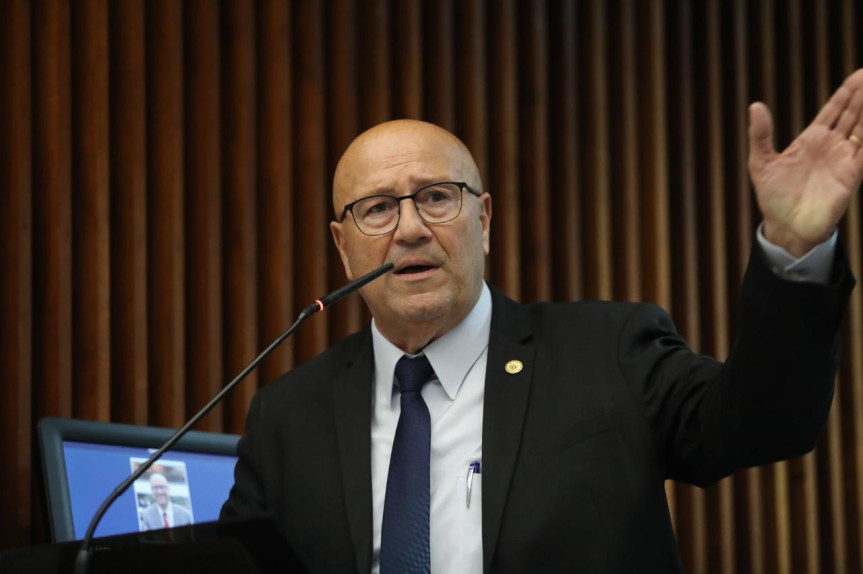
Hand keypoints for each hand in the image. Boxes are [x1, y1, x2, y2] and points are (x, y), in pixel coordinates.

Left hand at [748, 69, 862, 256]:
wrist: (786, 227)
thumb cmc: (773, 198)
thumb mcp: (761, 163)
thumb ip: (760, 135)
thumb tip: (755, 105)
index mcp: (811, 140)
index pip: (833, 110)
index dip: (846, 92)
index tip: (859, 74)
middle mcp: (831, 146)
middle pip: (852, 113)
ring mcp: (843, 159)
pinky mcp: (852, 175)